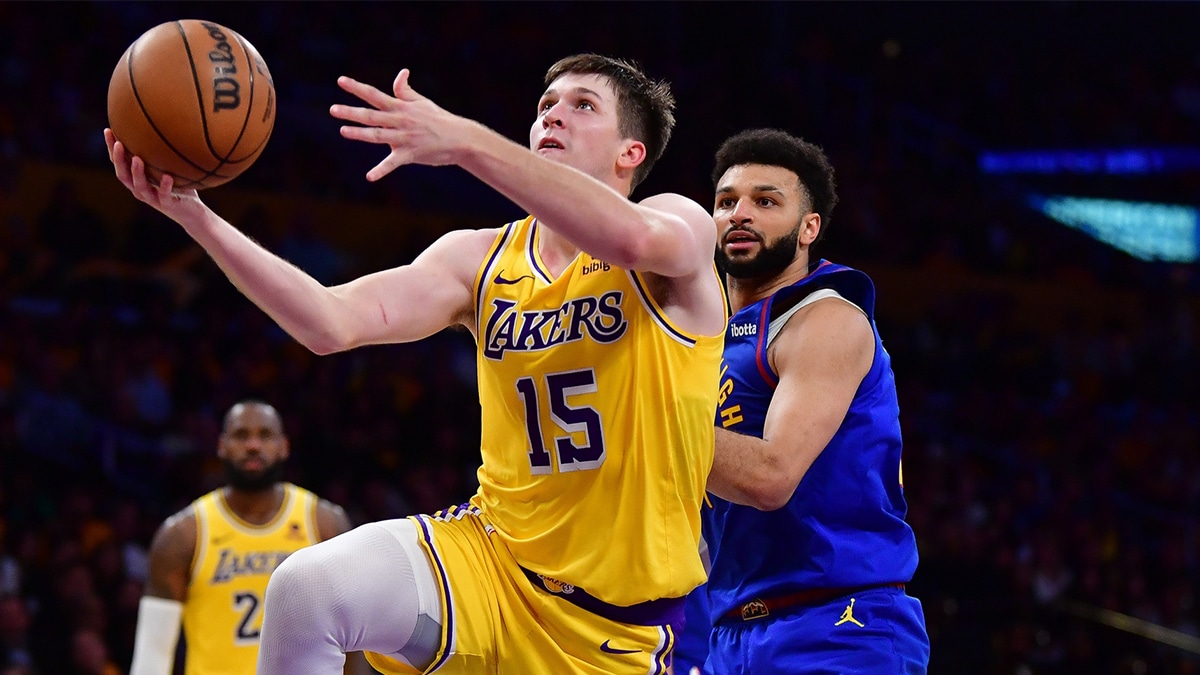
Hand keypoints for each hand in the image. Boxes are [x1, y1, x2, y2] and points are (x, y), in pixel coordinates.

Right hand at [103, 128, 203, 218]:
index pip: (119, 163)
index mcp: (136, 179)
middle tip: (118, 143)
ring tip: (137, 158)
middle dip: (118, 159)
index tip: (108, 130)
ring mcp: (153, 198)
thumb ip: (160, 152)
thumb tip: (161, 124)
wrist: (191, 212)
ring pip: (140, 186)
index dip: (111, 149)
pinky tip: (168, 176)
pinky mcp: (167, 205)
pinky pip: (164, 195)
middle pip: (123, 175)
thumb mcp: (167, 167)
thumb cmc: (178, 186)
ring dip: (137, 172)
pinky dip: (165, 186)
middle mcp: (140, 189)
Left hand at [331, 69, 467, 180]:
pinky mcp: (410, 154)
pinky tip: (369, 177)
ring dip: (360, 134)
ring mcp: (404, 138)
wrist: (460, 138)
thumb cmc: (439, 119)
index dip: (357, 88)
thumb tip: (401, 73)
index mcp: (401, 107)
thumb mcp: (422, 102)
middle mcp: (400, 121)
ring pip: (378, 135)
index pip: (374, 95)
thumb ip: (405, 90)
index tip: (340, 81)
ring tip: (343, 131)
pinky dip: (381, 171)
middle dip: (352, 112)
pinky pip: (393, 163)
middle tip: (333, 109)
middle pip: (371, 115)